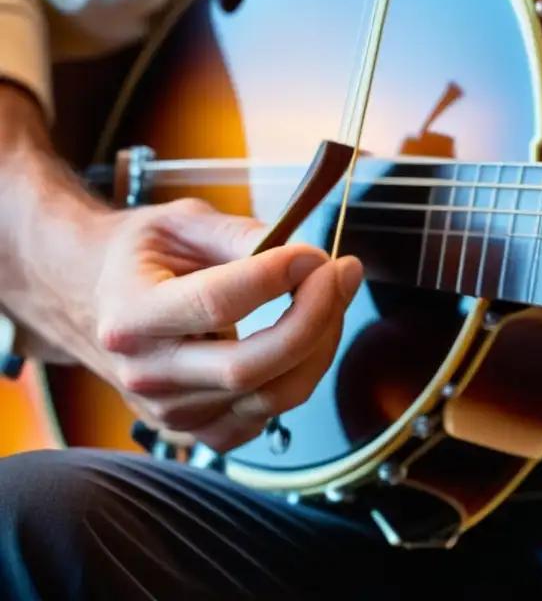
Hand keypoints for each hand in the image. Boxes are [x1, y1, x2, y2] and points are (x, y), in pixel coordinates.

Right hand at [59, 198, 361, 452]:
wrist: (89, 298)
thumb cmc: (138, 257)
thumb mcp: (181, 222)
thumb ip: (242, 236)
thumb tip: (306, 259)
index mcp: (131, 314)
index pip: (216, 303)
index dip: (276, 277)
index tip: (313, 253)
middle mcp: (146, 374)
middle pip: (250, 367)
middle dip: (314, 317)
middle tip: (341, 273)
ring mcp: (170, 412)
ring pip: (272, 396)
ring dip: (321, 344)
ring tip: (332, 296)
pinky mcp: (196, 430)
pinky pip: (269, 416)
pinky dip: (302, 374)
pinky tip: (307, 334)